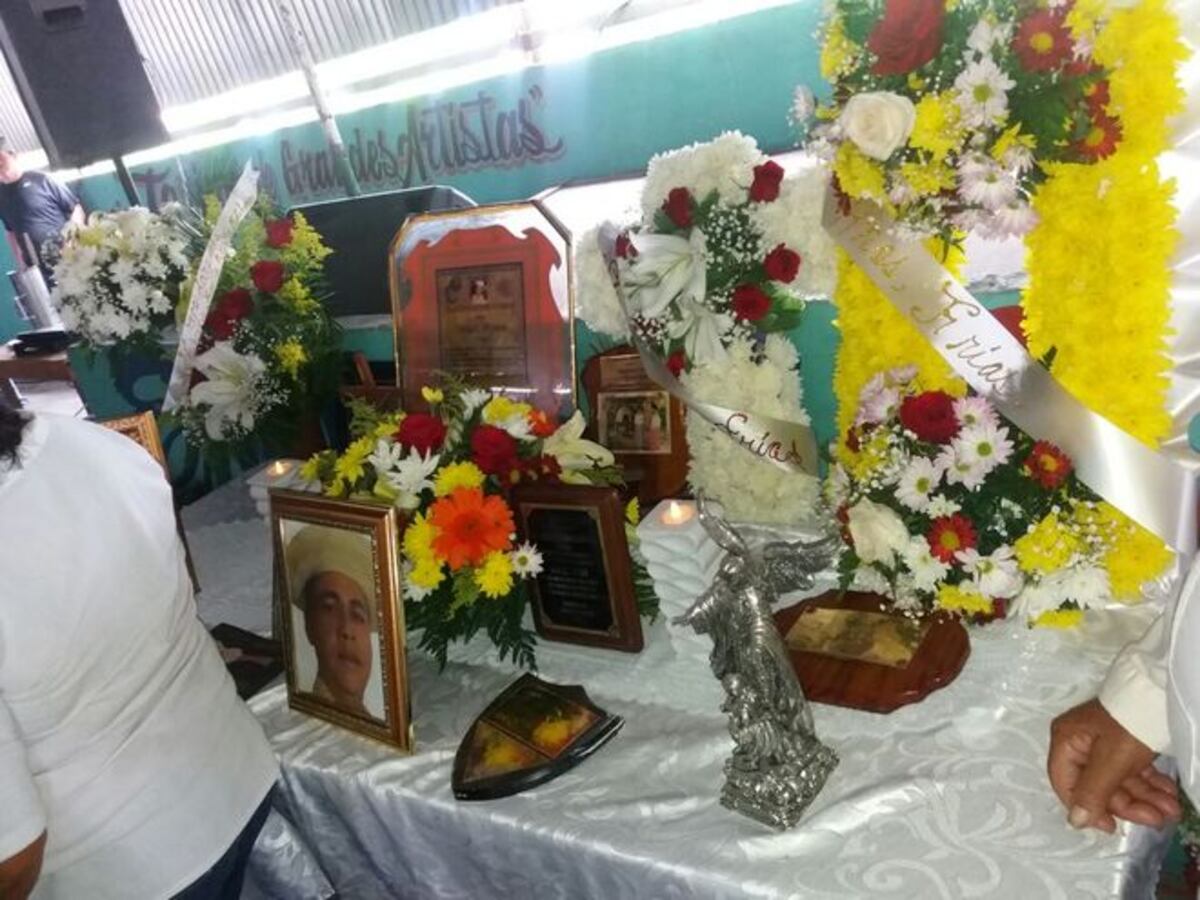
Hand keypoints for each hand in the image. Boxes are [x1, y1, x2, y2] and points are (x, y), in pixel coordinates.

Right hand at [1048, 699, 1180, 832]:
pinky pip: (1131, 771)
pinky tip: (1168, 794)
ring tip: (1171, 809)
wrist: (1158, 693)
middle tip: (1158, 818)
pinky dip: (1149, 784)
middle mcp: (1079, 744)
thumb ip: (1092, 792)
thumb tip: (1075, 821)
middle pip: (1098, 786)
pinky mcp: (1123, 743)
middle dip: (1130, 804)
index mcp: (1066, 742)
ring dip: (1144, 798)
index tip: (1113, 827)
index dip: (1088, 808)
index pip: (1067, 784)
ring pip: (1119, 780)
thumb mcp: (1110, 761)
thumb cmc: (1127, 726)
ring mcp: (1102, 744)